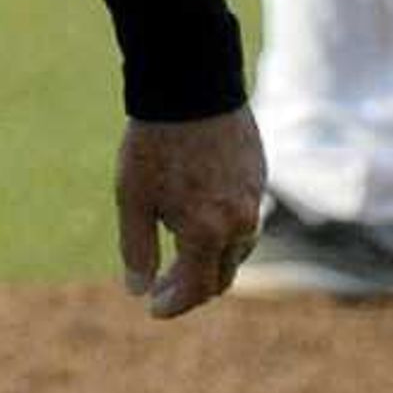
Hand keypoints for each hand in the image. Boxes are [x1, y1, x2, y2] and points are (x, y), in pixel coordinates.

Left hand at [114, 106, 264, 319]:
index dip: (173, 304)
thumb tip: (137, 290)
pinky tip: (200, 218)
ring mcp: (253, 198)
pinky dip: (224, 232)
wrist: (190, 84)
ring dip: (211, 260)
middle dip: (192, 288)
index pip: (196, 289)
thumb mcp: (134, 198)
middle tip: (162, 286)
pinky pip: (245, 220)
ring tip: (181, 255)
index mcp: (207, 233)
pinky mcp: (258, 176)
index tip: (152, 307)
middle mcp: (239, 222)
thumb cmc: (155, 142)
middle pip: (221, 276)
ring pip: (237, 249)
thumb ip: (137, 248)